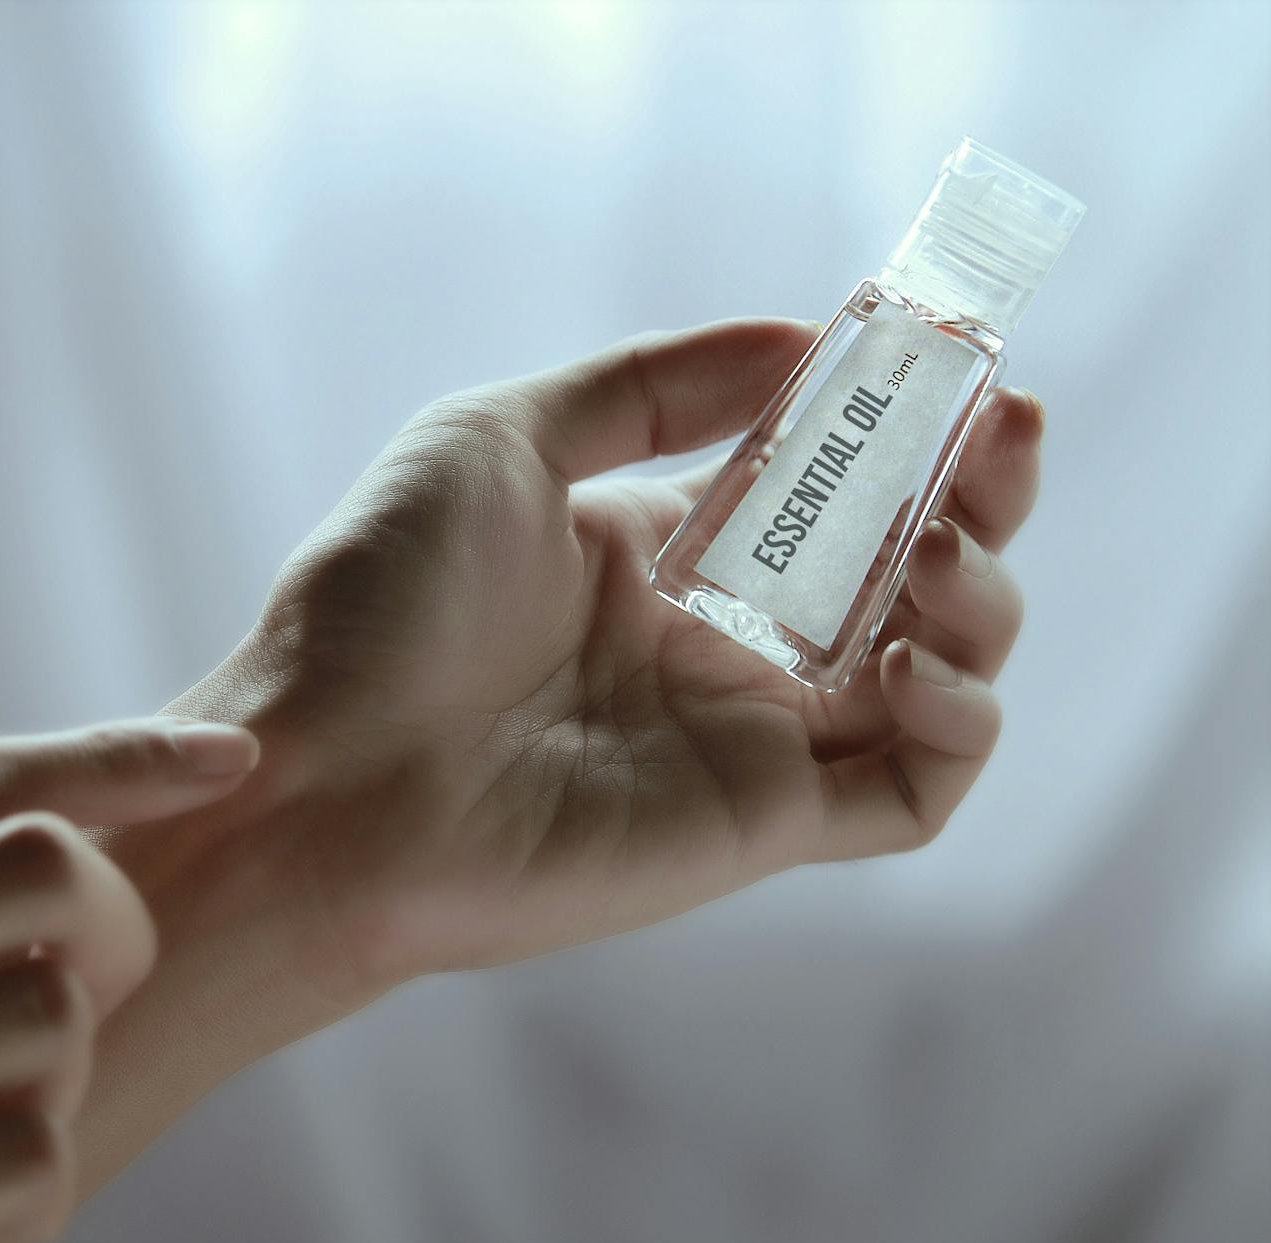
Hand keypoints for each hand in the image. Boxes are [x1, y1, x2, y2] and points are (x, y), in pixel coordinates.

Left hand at [187, 317, 1040, 979]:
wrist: (319, 778)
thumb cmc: (378, 603)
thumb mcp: (497, 439)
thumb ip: (647, 388)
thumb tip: (797, 340)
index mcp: (657, 551)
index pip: (822, 485)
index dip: (901, 426)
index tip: (952, 360)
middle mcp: (716, 641)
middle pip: (902, 570)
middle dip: (976, 498)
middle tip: (1002, 437)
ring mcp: (743, 735)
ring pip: (934, 673)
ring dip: (981, 602)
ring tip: (941, 552)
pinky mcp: (758, 824)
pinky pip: (912, 794)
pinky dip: (960, 729)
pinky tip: (918, 665)